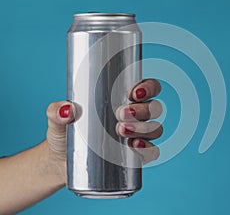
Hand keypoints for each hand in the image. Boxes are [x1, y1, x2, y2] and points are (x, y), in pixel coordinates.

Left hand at [45, 79, 162, 181]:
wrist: (60, 161)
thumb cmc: (64, 132)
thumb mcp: (57, 118)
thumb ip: (56, 110)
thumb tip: (67, 109)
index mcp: (121, 99)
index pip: (147, 88)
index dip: (149, 87)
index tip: (133, 92)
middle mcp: (134, 116)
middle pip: (154, 108)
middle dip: (141, 109)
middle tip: (121, 113)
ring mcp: (136, 136)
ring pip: (155, 128)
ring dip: (144, 128)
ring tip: (121, 131)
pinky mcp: (134, 155)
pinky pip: (151, 151)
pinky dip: (148, 149)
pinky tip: (135, 147)